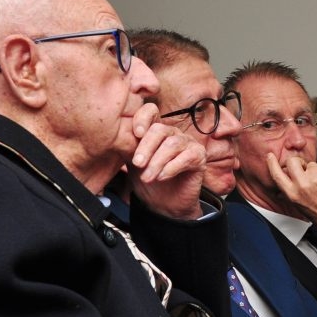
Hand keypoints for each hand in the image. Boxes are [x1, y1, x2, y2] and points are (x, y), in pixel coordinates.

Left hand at [127, 104, 206, 219]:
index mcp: (154, 130)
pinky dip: (171, 168)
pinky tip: (162, 177)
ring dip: (157, 162)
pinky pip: (187, 157)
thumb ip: (127, 147)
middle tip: (138, 164)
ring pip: (172, 144)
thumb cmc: (147, 180)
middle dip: (146, 148)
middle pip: (160, 130)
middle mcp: (172, 133)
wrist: (163, 205)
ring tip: (147, 178)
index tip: (135, 133)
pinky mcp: (199, 157)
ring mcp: (187, 143)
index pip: (150, 111)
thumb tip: (118, 137)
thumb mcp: (132, 163)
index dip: (143, 118)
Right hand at [265, 154, 316, 227]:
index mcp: (292, 193)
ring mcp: (316, 179)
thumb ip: (289, 192)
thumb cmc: (316, 212)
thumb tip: (280, 186)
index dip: (272, 164)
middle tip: (303, 167)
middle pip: (293, 161)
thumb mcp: (297, 204)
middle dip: (297, 161)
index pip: (277, 175)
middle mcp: (302, 185)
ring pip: (312, 164)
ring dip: (315, 171)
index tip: (270, 156)